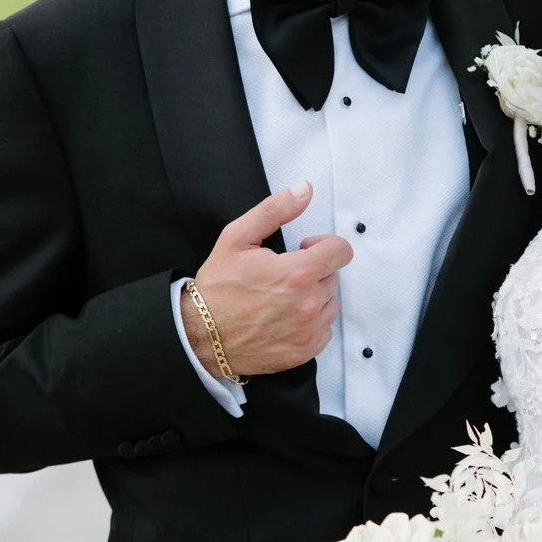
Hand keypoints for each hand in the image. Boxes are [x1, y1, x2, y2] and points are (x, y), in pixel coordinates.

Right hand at [182, 183, 351, 378]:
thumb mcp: (237, 238)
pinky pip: (325, 330)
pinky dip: (311, 322)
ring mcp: (308, 331)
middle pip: (333, 276)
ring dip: (315, 296)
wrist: (200, 335)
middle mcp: (308, 304)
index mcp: (297, 273)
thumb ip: (274, 210)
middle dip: (314, 270)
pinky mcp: (305, 350)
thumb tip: (304, 191)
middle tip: (284, 275)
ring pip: (331, 303)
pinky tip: (285, 318)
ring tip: (284, 297)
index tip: (304, 249)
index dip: (323, 245)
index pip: (341, 251)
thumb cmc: (217, 287)